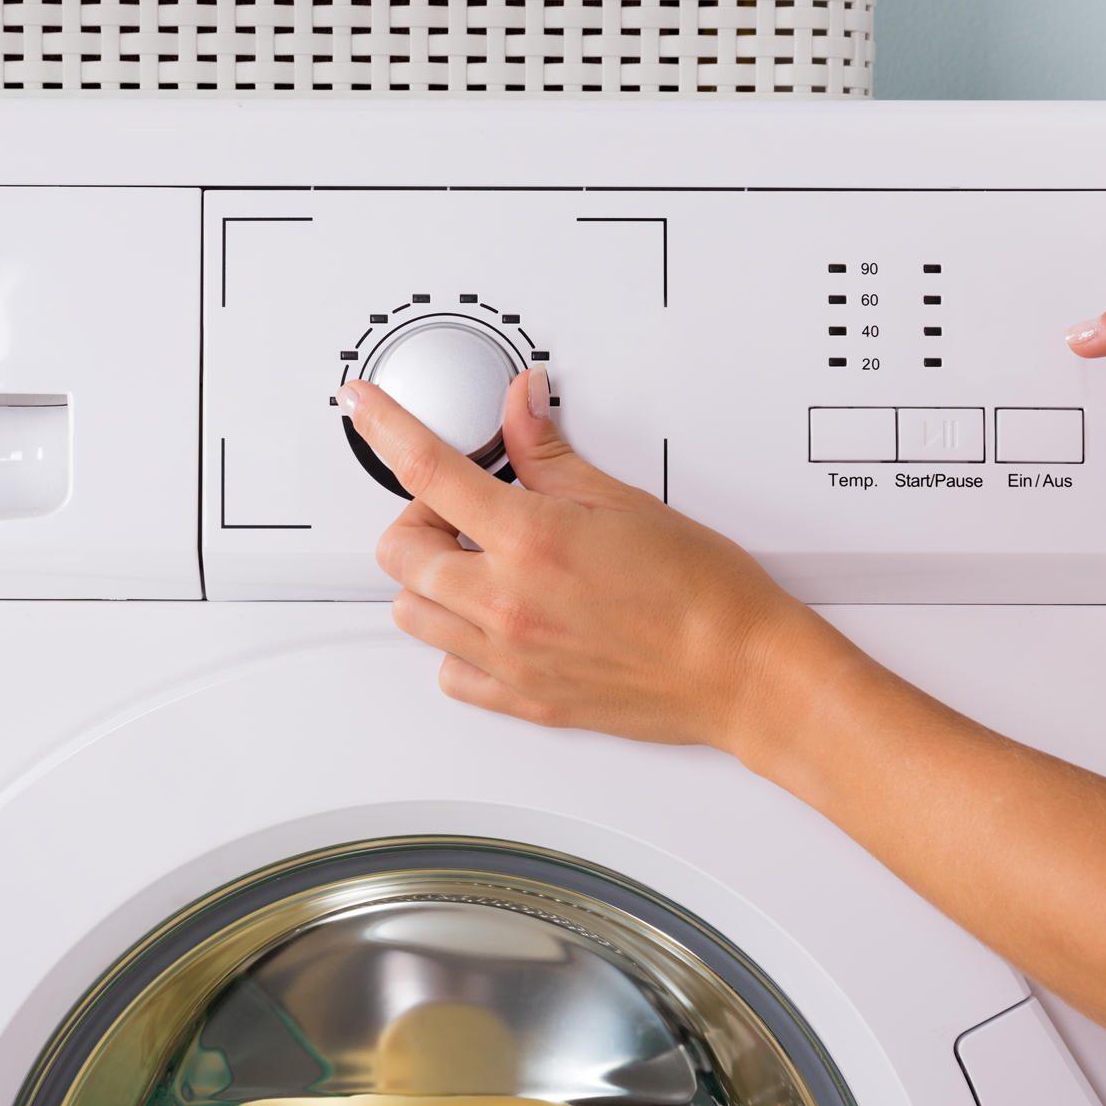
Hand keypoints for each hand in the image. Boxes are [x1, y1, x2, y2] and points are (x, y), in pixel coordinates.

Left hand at [337, 368, 848, 754]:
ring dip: (431, 580)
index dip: (385, 426)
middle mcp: (506, 603)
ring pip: (414, 613)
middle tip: (463, 509)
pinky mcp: (524, 700)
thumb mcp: (623, 500)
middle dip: (420, 520)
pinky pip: (450, 674)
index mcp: (531, 541)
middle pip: (400, 553)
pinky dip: (456, 644)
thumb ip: (552, 455)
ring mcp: (509, 658)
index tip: (363, 405)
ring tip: (480, 564)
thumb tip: (522, 409)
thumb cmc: (704, 592)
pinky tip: (493, 621)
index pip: (427, 469)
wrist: (742, 670)